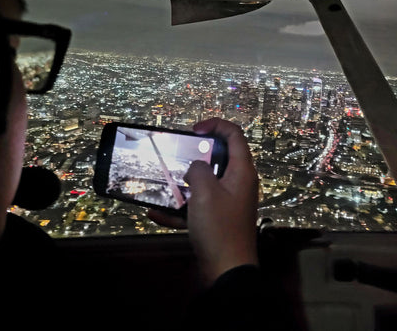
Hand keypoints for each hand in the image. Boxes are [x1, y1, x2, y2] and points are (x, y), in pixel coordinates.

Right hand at [148, 118, 258, 284]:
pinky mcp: (216, 221)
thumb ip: (198, 170)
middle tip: (175, 155)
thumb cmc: (219, 226)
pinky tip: (155, 213)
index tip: (193, 130)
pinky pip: (196, 208)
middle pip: (218, 159)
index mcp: (242, 171)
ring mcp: (227, 204)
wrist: (226, 272)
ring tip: (161, 184)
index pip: (235, 135)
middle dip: (194, 156)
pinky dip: (178, 210)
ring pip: (204, 184)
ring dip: (182, 185)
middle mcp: (237, 184)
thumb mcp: (205, 191)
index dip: (215, 125)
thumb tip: (197, 168)